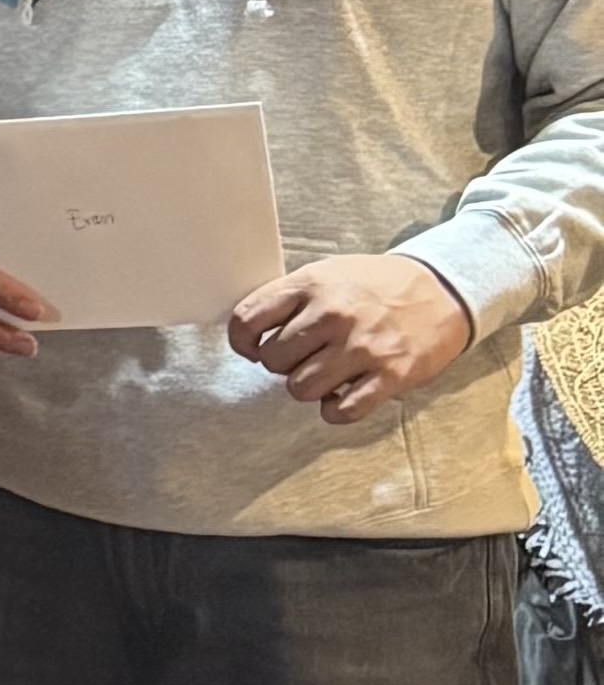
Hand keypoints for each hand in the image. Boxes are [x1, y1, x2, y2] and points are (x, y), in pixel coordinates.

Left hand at [229, 249, 474, 426]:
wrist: (441, 289)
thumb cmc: (375, 285)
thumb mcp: (327, 274)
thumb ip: (289, 299)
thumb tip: (251, 334)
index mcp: (311, 285)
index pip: (247, 320)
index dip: (243, 342)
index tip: (253, 348)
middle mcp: (333, 315)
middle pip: (273, 360)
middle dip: (283, 364)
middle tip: (304, 357)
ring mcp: (362, 346)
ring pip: (300, 388)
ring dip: (309, 387)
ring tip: (326, 374)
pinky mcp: (390, 374)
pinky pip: (342, 410)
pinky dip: (335, 410)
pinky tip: (343, 394)